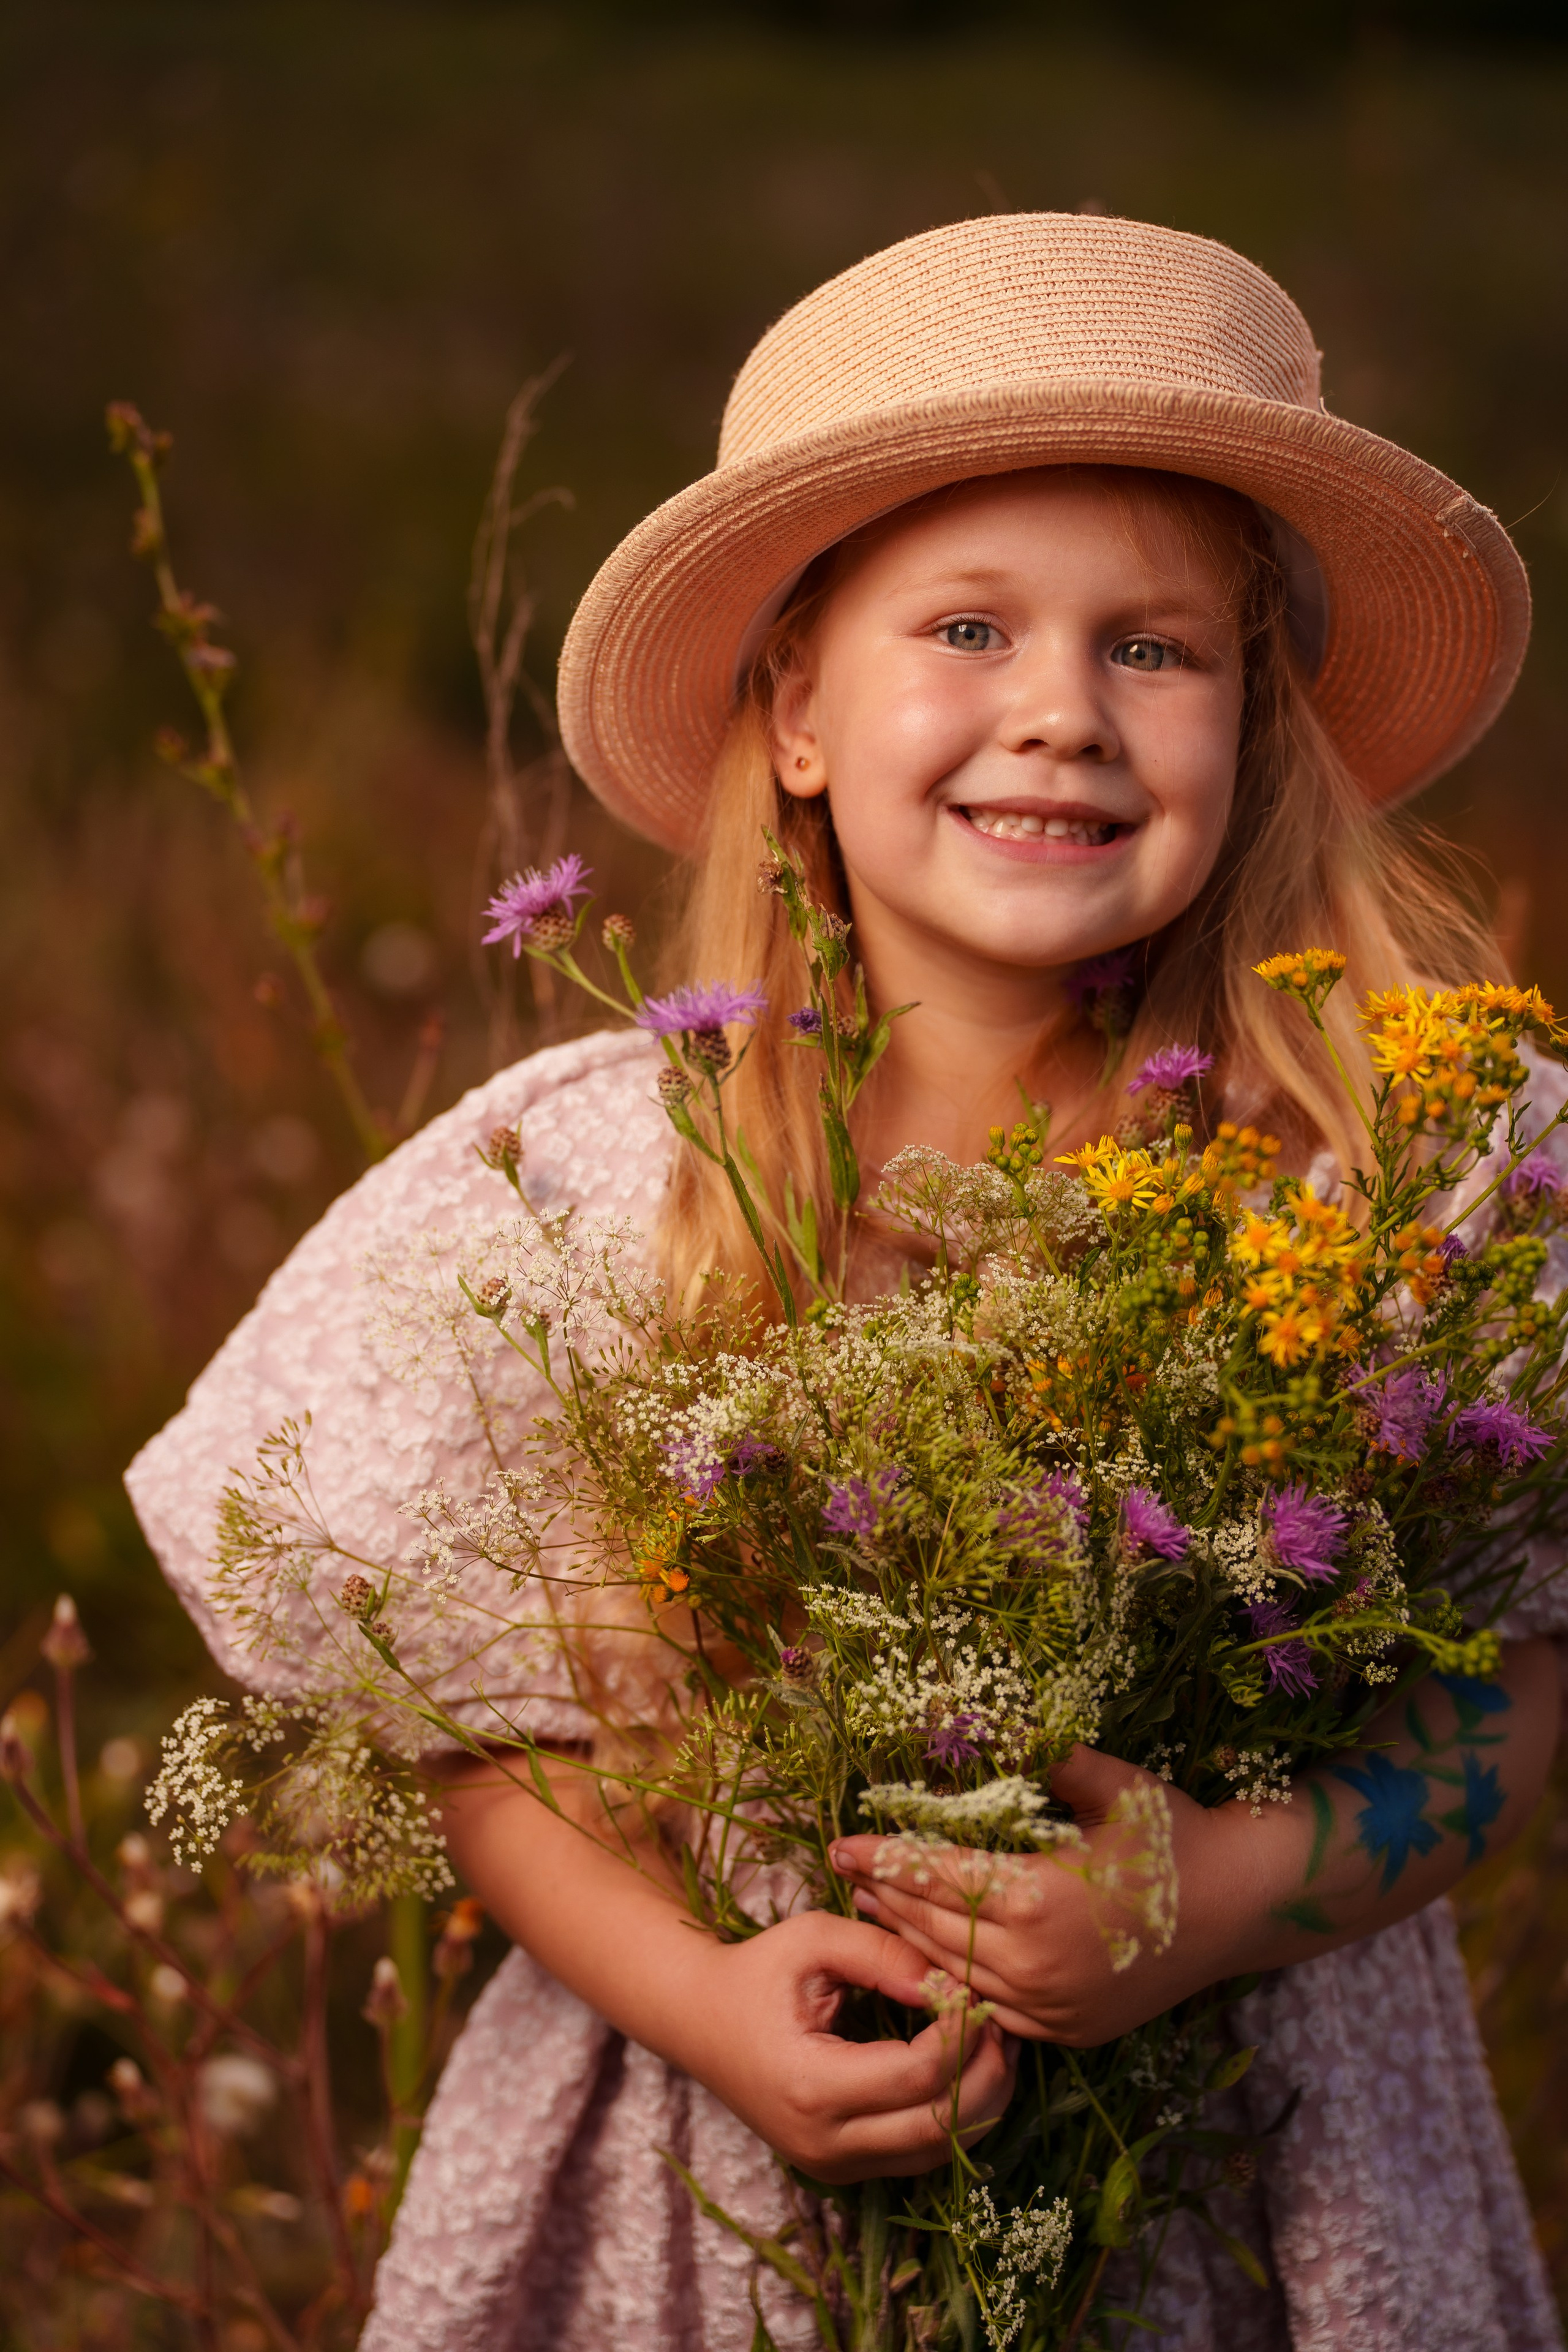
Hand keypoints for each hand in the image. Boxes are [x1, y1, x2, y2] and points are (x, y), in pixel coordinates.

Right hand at [673, 1911, 1017, 2182]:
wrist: (697, 2022)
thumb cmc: (755, 1972)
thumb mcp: (810, 1939)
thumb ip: (880, 1953)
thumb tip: (945, 1982)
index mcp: (813, 2086)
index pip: (920, 2074)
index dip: (962, 2031)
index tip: (972, 1987)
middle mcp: (825, 2142)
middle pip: (941, 2125)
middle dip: (988, 2071)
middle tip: (1001, 2018)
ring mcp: (834, 2165)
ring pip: (940, 2151)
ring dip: (982, 2100)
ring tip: (995, 2041)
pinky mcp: (842, 2168)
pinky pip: (919, 2155)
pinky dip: (956, 2117)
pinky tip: (967, 2070)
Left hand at [830, 1746, 1257, 2046]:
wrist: (1242, 1907)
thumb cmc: (1175, 1835)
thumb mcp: (1115, 1785)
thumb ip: (1053, 1759)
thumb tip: (996, 1721)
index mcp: (1040, 1900)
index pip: (940, 1876)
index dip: (888, 1859)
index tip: (843, 1844)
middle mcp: (1038, 1964)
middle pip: (937, 1928)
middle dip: (888, 1898)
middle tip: (846, 1871)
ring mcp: (1053, 2007)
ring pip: (959, 1974)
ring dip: (912, 1941)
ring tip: (874, 1910)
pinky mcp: (1069, 2031)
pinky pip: (994, 2009)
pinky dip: (957, 1982)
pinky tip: (934, 1958)